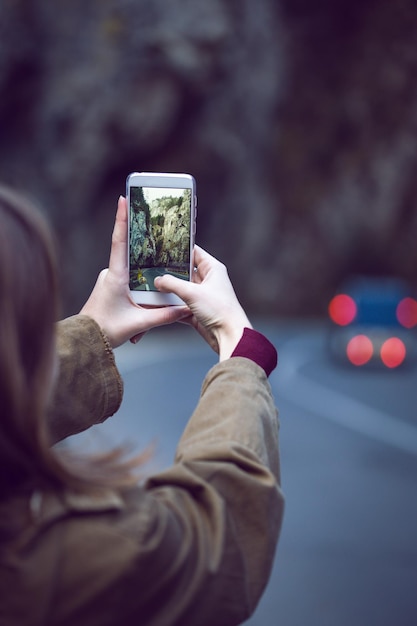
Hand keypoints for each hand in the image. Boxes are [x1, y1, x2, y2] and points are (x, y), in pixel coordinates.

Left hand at [80, 197, 189, 347]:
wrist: (86, 341)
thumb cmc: (106, 329)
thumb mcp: (139, 323)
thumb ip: (164, 315)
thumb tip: (185, 309)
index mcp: (115, 275)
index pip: (119, 241)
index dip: (122, 219)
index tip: (123, 199)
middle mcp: (111, 274)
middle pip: (133, 258)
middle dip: (147, 257)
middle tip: (156, 246)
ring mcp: (110, 281)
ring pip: (134, 277)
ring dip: (144, 290)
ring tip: (145, 307)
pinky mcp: (111, 289)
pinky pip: (130, 286)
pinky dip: (139, 297)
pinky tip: (143, 312)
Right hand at [154, 246, 251, 359]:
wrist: (229, 336)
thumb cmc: (220, 310)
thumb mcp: (192, 293)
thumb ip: (172, 284)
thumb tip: (159, 280)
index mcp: (213, 269)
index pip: (194, 252)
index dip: (180, 249)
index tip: (164, 247)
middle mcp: (208, 281)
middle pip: (185, 272)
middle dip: (170, 272)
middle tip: (153, 269)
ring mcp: (202, 297)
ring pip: (181, 290)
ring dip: (169, 291)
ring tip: (153, 287)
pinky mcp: (198, 312)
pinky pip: (180, 306)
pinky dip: (171, 306)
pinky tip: (159, 306)